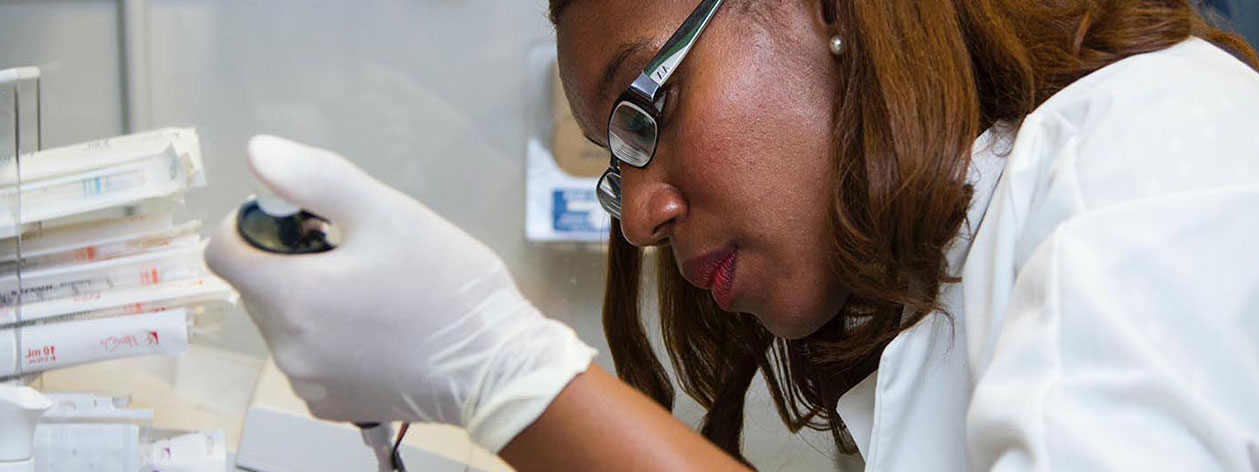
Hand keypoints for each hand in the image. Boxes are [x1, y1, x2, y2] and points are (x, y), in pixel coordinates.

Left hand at [204, 135, 595, 451]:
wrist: (499, 368)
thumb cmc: (450, 284)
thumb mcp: (390, 214)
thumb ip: (317, 179)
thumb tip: (256, 151)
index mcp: (293, 297)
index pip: (222, 251)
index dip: (253, 224)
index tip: (305, 222)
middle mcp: (287, 348)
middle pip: (255, 288)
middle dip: (290, 263)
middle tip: (354, 254)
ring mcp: (308, 383)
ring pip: (282, 324)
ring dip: (308, 302)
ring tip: (372, 295)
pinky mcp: (331, 407)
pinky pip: (307, 360)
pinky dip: (327, 341)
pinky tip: (376, 332)